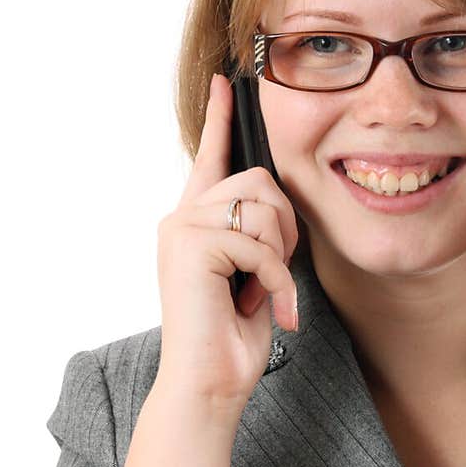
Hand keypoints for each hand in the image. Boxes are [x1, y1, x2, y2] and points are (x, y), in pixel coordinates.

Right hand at [155, 72, 298, 411]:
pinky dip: (273, 280)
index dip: (221, 119)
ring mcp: (181, 229)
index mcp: (196, 223)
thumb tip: (277, 203)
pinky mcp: (189, 245)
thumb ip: (258, 234)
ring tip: (260, 293)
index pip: (211, 159)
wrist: (209, 384)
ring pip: (262, 208)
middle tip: (272, 276)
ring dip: (278, 257)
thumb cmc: (233, 339)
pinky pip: (257, 244)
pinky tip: (262, 307)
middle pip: (260, 181)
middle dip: (285, 229)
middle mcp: (182, 219)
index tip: (228, 82)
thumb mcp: (254, 275)